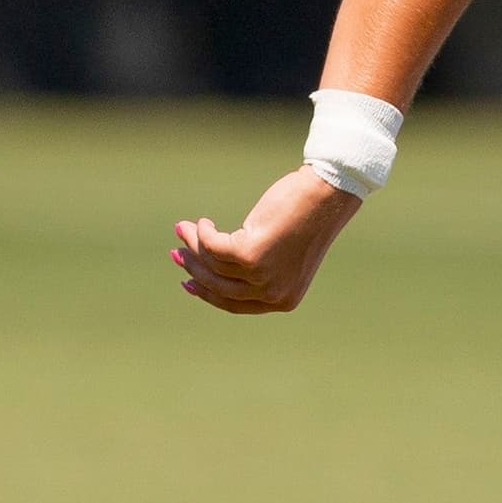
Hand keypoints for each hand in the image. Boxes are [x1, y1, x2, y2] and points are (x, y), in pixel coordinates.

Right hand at [174, 167, 364, 315]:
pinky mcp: (250, 254)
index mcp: (283, 300)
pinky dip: (203, 232)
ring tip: (184, 228)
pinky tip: (204, 222)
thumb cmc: (304, 220)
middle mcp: (272, 294)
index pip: (233, 305)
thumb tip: (206, 265)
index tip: (187, 281)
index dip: (206, 292)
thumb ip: (253, 268)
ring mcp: (261, 276)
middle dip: (193, 267)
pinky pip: (212, 246)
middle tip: (178, 251)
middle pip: (217, 287)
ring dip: (193, 245)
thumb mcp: (281, 255)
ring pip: (212, 264)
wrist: (324, 197)